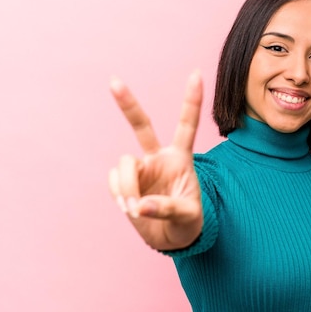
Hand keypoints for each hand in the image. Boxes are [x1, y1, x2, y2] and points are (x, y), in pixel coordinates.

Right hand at [108, 71, 203, 250]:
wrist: (170, 238)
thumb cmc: (187, 222)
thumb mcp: (188, 216)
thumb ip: (166, 208)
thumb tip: (138, 205)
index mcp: (181, 158)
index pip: (187, 125)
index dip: (191, 101)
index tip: (196, 73)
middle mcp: (158, 157)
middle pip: (141, 125)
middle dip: (127, 104)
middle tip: (114, 81)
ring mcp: (140, 168)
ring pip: (123, 165)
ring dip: (127, 187)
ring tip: (136, 208)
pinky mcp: (124, 182)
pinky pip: (113, 182)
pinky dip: (119, 195)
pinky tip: (129, 206)